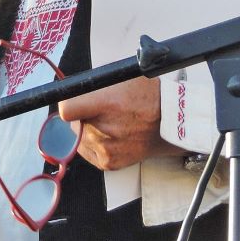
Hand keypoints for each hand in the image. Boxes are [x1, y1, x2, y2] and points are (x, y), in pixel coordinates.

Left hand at [57, 77, 181, 170]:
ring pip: (80, 138)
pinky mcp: (109, 162)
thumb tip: (71, 89)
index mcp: (105, 104)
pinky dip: (95, 145)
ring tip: (112, 124)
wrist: (172, 122)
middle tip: (102, 112)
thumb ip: (92, 86)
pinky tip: (112, 137)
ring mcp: (106, 148)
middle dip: (83, 117)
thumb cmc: (147, 96)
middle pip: (73, 123)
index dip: (69, 104)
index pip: (67, 109)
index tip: (74, 103)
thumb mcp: (119, 77)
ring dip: (89, 131)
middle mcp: (103, 129)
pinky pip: (89, 152)